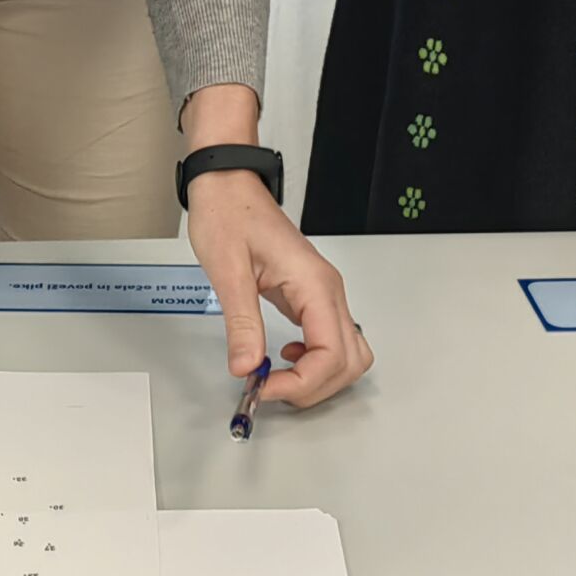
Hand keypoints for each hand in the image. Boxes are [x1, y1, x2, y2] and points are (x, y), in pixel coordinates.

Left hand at [187, 173, 372, 410]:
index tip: (262, 387)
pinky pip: (330, 340)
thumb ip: (242, 323)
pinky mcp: (311, 295)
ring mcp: (323, 293)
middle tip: (269, 389)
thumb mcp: (227, 271)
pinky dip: (315, 361)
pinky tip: (285, 357)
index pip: (331, 354)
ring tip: (278, 378)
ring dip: (319, 378)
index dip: (301, 383)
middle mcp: (327, 290)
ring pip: (347, 354)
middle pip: (348, 362)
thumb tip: (246, 367)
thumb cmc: (228, 215)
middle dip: (312, 387)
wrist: (228, 187)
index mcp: (313, 284)